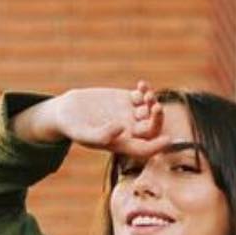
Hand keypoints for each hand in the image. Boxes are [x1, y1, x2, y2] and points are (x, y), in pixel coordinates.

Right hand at [48, 79, 173, 160]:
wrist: (67, 112)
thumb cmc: (74, 128)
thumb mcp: (83, 134)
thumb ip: (101, 135)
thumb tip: (122, 128)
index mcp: (123, 145)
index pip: (145, 149)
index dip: (157, 147)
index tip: (168, 139)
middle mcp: (130, 131)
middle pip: (152, 129)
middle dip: (157, 119)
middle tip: (156, 107)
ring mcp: (130, 114)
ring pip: (150, 111)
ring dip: (152, 102)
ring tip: (146, 93)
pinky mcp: (126, 99)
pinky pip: (142, 96)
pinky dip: (145, 90)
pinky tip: (141, 85)